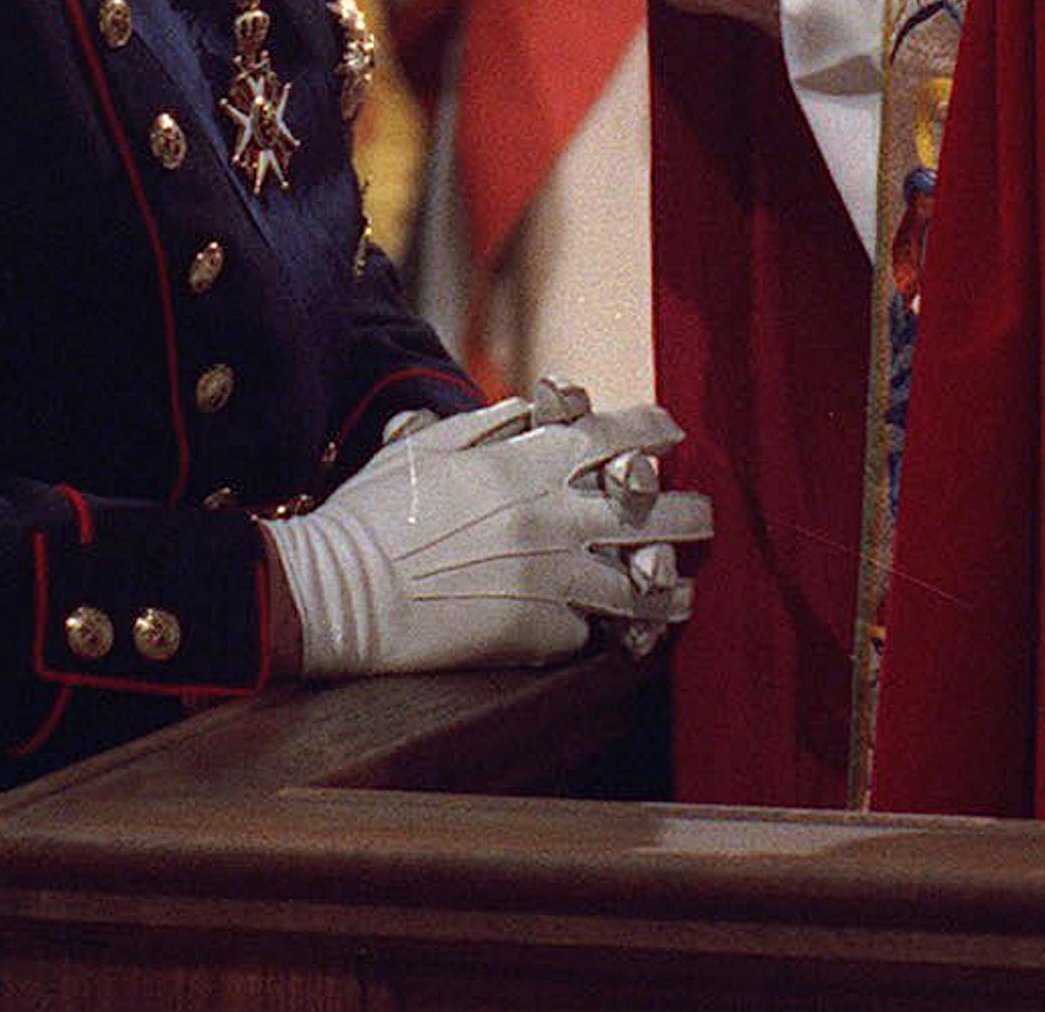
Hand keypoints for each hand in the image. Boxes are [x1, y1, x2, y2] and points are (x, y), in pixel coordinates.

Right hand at [257, 386, 711, 676]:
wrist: (342, 591)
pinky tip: (619, 635)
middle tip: (702, 516)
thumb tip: (531, 408)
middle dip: (686, 512)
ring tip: (682, 591)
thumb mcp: (427, 446)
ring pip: (638, 583)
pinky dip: (601, 629)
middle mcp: (551, 518)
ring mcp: (552, 580)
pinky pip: (590, 631)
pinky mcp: (539, 634)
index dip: (652, 432)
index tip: (675, 431)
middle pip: (648, 512)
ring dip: (668, 585)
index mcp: (524, 465)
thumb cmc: (373, 512)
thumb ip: (489, 424)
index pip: (612, 438)